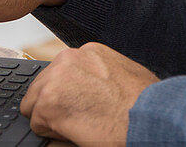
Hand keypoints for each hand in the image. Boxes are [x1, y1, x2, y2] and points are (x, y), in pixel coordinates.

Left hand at [21, 42, 155, 144]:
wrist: (149, 116)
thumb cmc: (145, 101)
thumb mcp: (123, 73)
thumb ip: (99, 74)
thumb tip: (90, 88)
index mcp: (88, 52)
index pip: (61, 72)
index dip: (67, 92)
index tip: (76, 103)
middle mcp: (68, 59)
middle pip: (42, 86)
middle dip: (55, 104)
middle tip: (79, 118)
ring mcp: (55, 79)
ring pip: (36, 104)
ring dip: (52, 118)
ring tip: (80, 124)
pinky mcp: (47, 103)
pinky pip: (37, 124)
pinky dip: (53, 133)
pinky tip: (77, 131)